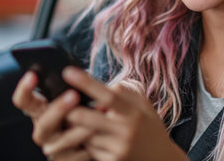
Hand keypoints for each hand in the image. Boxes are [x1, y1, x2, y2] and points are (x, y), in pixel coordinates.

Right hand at [12, 71, 92, 160]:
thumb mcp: (76, 100)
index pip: (23, 101)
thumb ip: (71, 91)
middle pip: (42, 122)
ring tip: (96, 120)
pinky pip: (76, 155)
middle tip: (74, 95)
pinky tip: (101, 136)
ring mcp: (52, 147)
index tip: (32, 75)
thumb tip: (78, 75)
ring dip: (79, 130)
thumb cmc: (84, 114)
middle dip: (58, 109)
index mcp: (40, 112)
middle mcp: (43, 130)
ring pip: (61, 141)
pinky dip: (89, 145)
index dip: (24, 90)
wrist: (98, 140)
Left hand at [61, 67, 187, 160]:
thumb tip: (103, 85)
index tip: (67, 72)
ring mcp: (118, 149)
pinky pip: (90, 150)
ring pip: (85, 135)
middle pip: (86, 119)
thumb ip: (125, 92)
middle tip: (61, 103)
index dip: (86, 83)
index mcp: (134, 112)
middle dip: (70, 111)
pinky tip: (92, 138)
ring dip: (76, 128)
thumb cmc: (149, 127)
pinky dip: (87, 142)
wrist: (162, 160)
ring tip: (77, 121)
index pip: (107, 96)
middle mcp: (126, 131)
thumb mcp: (144, 105)